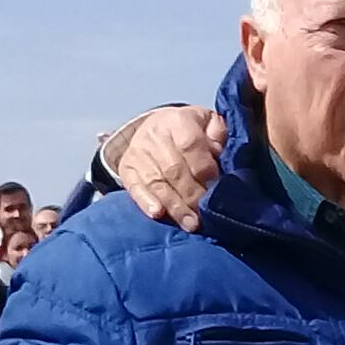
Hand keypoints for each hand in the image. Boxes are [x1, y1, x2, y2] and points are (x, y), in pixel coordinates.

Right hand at [110, 105, 229, 229]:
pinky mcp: (127, 169)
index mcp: (177, 121)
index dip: (203, 169)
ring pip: (157, 183)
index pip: (190, 145)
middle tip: (205, 214)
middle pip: (173, 170)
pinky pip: (135, 188)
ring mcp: (138, 153)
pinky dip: (146, 202)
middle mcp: (154, 135)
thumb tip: (218, 150)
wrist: (155, 128)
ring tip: (191, 224)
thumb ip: (217, 133)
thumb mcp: (207, 122)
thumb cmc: (188, 130)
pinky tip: (158, 214)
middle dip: (191, 195)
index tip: (215, 186)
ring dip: (175, 207)